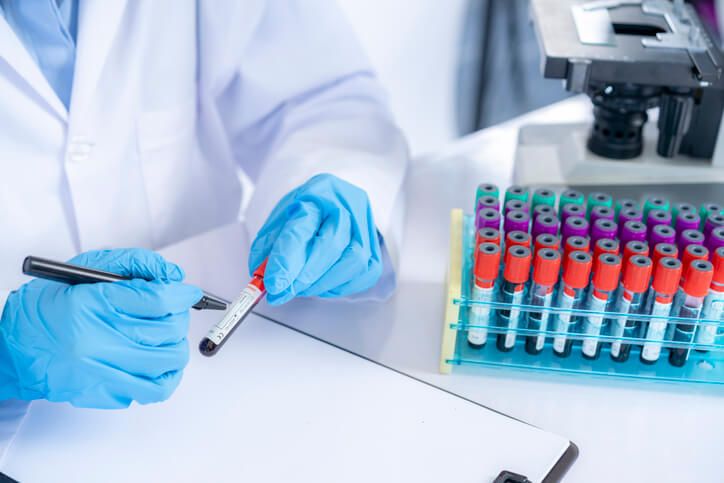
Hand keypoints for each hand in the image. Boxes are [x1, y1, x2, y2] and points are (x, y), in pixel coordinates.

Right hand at [0, 249, 201, 407]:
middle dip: (180, 317)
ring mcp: (103, 371)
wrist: (16, 350)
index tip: (188, 292)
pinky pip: (156, 389)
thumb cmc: (50, 308)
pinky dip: (169, 374)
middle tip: (173, 312)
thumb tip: (173, 277)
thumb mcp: (86, 271)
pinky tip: (161, 361)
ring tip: (166, 336)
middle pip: (168, 330)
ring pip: (169, 360)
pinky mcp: (106, 392)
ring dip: (176, 344)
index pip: (157, 299)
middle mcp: (98, 340)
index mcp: (92, 304)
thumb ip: (133, 264)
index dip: (181, 294)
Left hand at [249, 173, 382, 304]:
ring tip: (302, 287)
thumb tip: (262, 279)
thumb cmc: (307, 209)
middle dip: (304, 275)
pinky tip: (323, 284)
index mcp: (318, 192)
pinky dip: (339, 286)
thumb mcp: (279, 219)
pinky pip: (364, 274)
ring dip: (322, 283)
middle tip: (283, 291)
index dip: (286, 260)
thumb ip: (268, 248)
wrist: (334, 201)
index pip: (302, 228)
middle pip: (331, 244)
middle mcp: (347, 205)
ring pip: (353, 261)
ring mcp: (366, 225)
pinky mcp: (376, 247)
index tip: (272, 284)